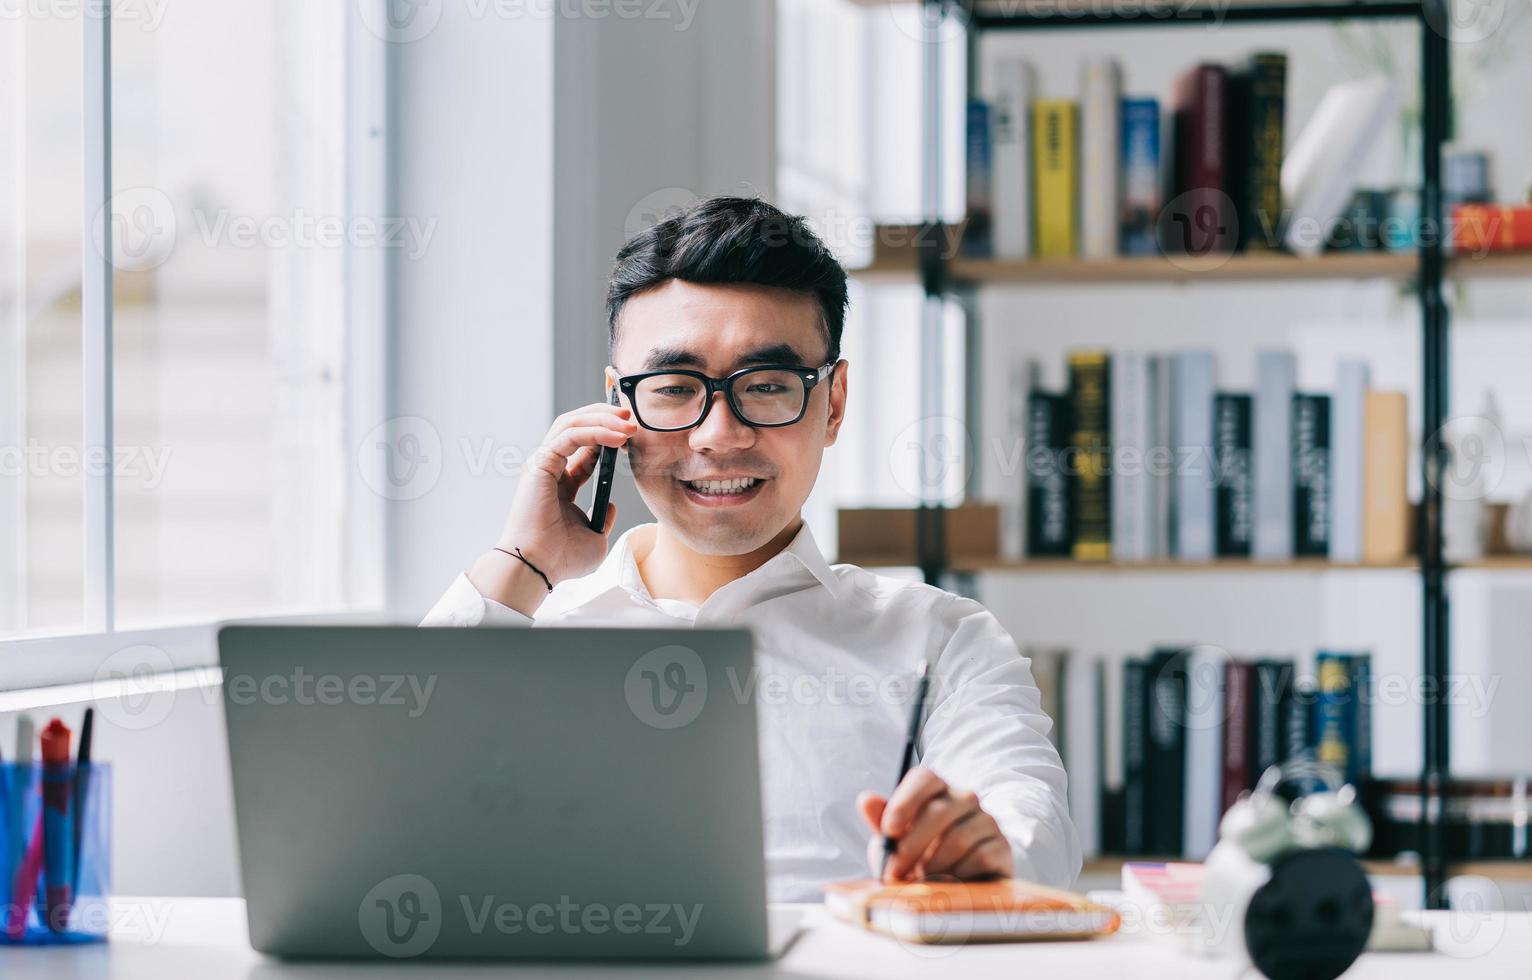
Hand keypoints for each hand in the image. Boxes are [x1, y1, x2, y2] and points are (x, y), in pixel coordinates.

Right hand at [468, 400, 637, 614]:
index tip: (632, 434)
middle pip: (577, 427)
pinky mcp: (541, 463)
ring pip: (572, 423)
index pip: (585, 448)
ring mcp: (544, 464)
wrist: (540, 567)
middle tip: (633, 418)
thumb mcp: (595, 538)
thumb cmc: (562, 558)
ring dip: (602, 418)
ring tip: (629, 422)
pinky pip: (570, 436)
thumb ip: (604, 519)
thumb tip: (610, 505)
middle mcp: (551, 469)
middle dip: (606, 417)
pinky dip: (595, 431)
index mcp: (561, 484)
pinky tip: (617, 437)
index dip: (608, 436)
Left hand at [856, 767, 1012, 882]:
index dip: (905, 801)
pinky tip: (948, 884)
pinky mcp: (1001, 847)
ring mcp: (986, 822)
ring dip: (933, 866)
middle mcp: (965, 799)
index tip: (889, 830)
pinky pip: (980, 858)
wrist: (956, 885)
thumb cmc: (920, 856)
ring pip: (958, 839)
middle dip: (911, 846)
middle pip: (939, 812)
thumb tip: (866, 799)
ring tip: (920, 881)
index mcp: (936, 790)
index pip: (925, 778)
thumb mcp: (897, 840)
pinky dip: (958, 876)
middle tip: (894, 872)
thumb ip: (882, 820)